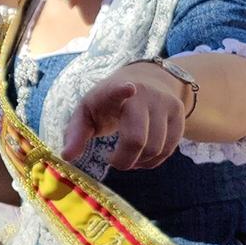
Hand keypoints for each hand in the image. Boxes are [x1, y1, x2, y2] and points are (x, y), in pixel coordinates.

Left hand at [60, 63, 189, 170]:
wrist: (145, 81)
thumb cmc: (108, 103)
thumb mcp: (87, 112)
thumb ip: (75, 133)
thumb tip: (67, 157)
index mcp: (114, 91)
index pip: (118, 89)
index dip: (122, 90)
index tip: (129, 88)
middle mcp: (143, 94)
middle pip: (137, 139)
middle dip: (123, 160)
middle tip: (113, 161)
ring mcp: (165, 103)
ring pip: (155, 149)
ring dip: (139, 163)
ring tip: (128, 158)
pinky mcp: (179, 114)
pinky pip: (169, 150)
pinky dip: (154, 162)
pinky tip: (142, 157)